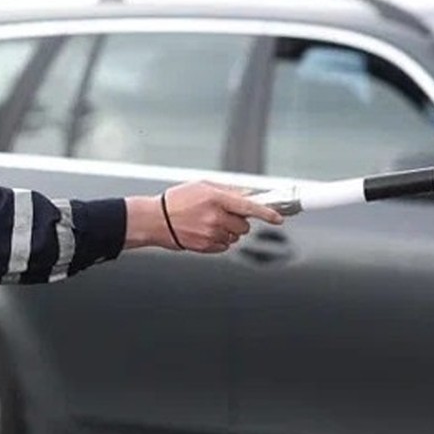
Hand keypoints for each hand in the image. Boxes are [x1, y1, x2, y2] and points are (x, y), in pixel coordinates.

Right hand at [125, 182, 284, 253]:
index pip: (249, 207)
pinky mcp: (206, 246)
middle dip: (238, 221)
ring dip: (227, 231)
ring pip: (235, 236)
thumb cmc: (175, 201)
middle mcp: (215, 217)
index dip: (267, 214)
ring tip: (207, 223)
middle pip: (244, 225)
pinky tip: (203, 232)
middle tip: (222, 215)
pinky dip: (218, 240)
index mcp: (216, 198)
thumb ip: (227, 190)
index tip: (278, 218)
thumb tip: (247, 194)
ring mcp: (211, 233)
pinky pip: (224, 246)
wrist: (154, 220)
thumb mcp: (201, 186)